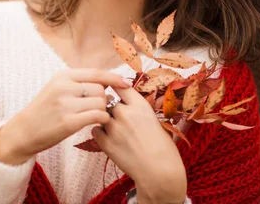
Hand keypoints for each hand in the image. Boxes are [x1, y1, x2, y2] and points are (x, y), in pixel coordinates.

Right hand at [0, 68, 131, 162]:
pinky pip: (97, 116)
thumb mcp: (57, 88)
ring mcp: (65, 104)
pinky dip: (102, 120)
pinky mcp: (68, 122)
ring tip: (94, 116)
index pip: (96, 73)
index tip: (127, 83)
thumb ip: (79, 82)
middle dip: (104, 99)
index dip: (114, 77)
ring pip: (101, 103)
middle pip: (101, 89)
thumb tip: (108, 80)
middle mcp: (64, 87)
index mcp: (63, 76)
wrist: (23, 131)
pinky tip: (96, 123)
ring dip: (103, 110)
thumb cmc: (44, 110)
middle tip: (99, 107)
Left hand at [91, 86, 186, 200]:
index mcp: (141, 106)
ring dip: (104, 118)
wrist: (160, 173)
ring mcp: (114, 129)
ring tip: (114, 128)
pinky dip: (99, 132)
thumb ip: (138, 110)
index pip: (120, 86)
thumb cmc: (164, 148)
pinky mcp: (106, 144)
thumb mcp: (155, 120)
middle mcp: (126, 114)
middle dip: (109, 104)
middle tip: (115, 113)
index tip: (114, 87)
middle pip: (107, 99)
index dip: (116, 86)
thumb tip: (126, 103)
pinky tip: (108, 138)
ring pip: (100, 114)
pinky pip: (95, 130)